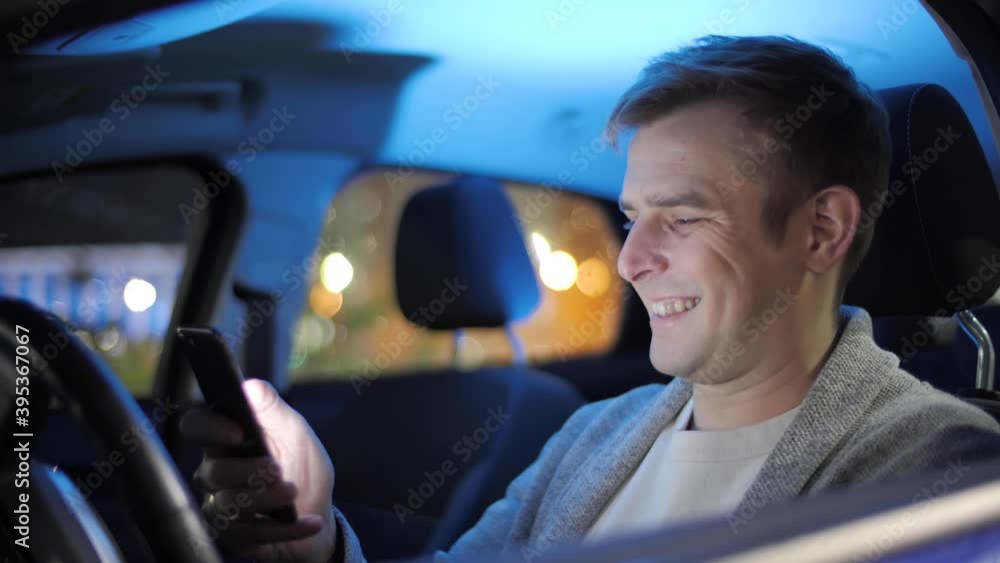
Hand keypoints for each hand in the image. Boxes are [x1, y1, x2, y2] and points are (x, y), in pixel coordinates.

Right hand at [181, 379, 337, 562]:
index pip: (195, 427)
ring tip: (293, 493)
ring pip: (227, 505)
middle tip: (278, 470)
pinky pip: (248, 535)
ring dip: (266, 498)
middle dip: (249, 471)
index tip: (237, 432)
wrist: (317, 508)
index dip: (209, 428)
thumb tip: (250, 386)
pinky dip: (285, 528)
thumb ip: (272, 409)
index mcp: (225, 440)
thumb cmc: (300, 464)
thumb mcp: (295, 432)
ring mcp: (220, 506)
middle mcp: (215, 472)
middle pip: (212, 472)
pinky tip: (310, 522)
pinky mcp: (233, 536)